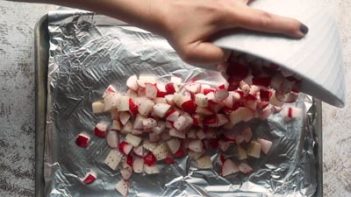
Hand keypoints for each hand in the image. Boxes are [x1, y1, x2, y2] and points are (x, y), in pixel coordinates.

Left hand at [153, 0, 307, 64]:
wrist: (161, 8)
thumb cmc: (176, 30)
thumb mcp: (191, 52)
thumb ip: (215, 58)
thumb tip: (232, 56)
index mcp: (227, 15)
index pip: (262, 21)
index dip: (284, 26)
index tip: (302, 30)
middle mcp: (232, 0)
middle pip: (264, 4)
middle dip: (281, 12)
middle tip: (295, 24)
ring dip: (266, 7)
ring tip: (277, 17)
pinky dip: (251, 4)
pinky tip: (254, 11)